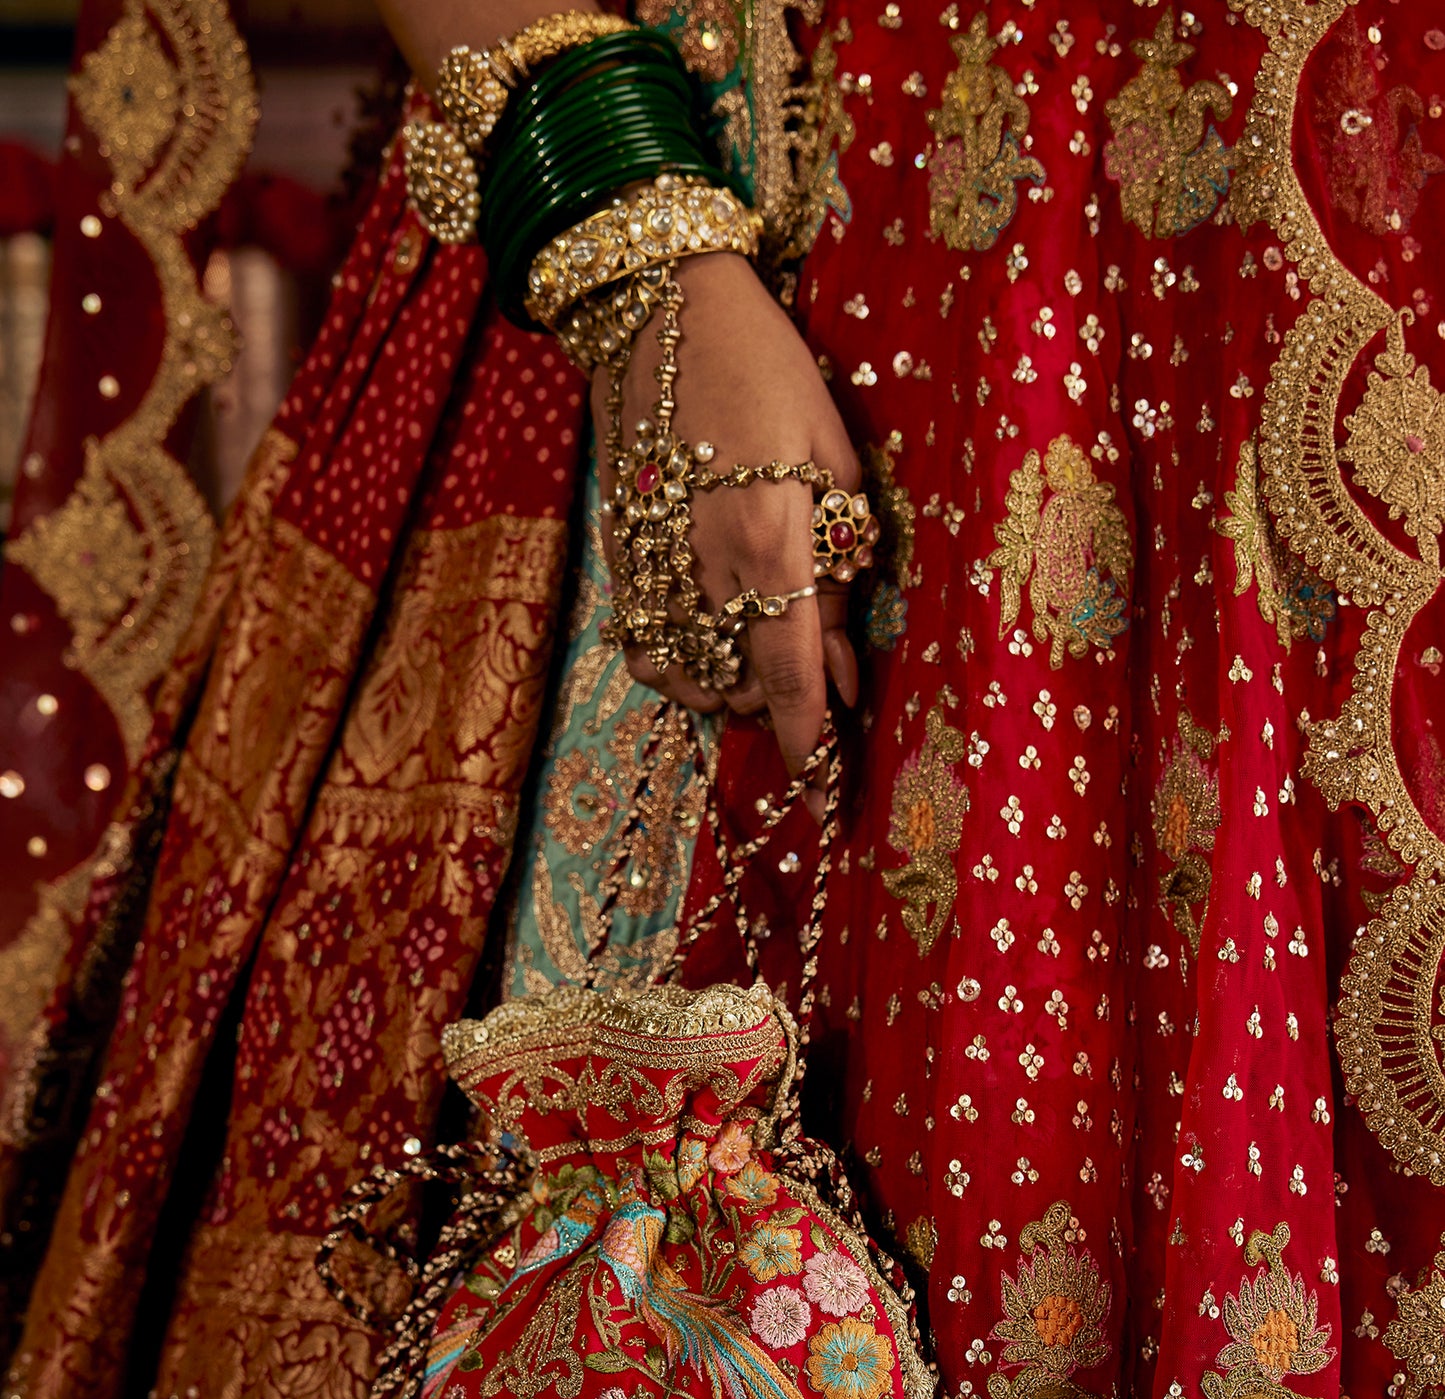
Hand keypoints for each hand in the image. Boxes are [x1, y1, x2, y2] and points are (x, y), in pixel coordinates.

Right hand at [592, 250, 862, 775]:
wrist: (658, 307)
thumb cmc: (768, 369)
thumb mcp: (835, 460)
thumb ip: (841, 573)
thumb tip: (848, 671)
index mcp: (767, 540)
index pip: (789, 674)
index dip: (808, 737)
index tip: (822, 782)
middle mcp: (700, 566)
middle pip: (738, 688)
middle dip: (777, 702)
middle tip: (809, 670)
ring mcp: (649, 566)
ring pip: (684, 680)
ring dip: (725, 689)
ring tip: (756, 653)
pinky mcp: (617, 557)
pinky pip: (643, 647)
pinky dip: (677, 665)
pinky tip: (704, 639)